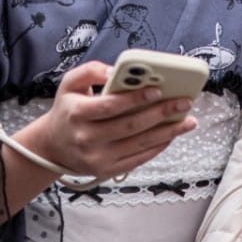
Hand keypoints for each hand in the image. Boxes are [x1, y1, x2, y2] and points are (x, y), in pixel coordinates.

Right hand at [19, 61, 196, 183]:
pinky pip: (138, 159)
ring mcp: (97, 158)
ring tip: (188, 120)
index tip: (158, 89)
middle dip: (161, 114)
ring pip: (139, 144)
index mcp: (76, 114)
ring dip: (167, 132)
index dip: (135, 99)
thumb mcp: (69, 84)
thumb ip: (90, 71)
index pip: (109, 106)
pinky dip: (158, 147)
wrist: (53, 147)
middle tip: (184, 102)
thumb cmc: (67, 111)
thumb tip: (115, 71)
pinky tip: (171, 135)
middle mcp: (86, 138)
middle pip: (130, 126)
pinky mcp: (107, 170)